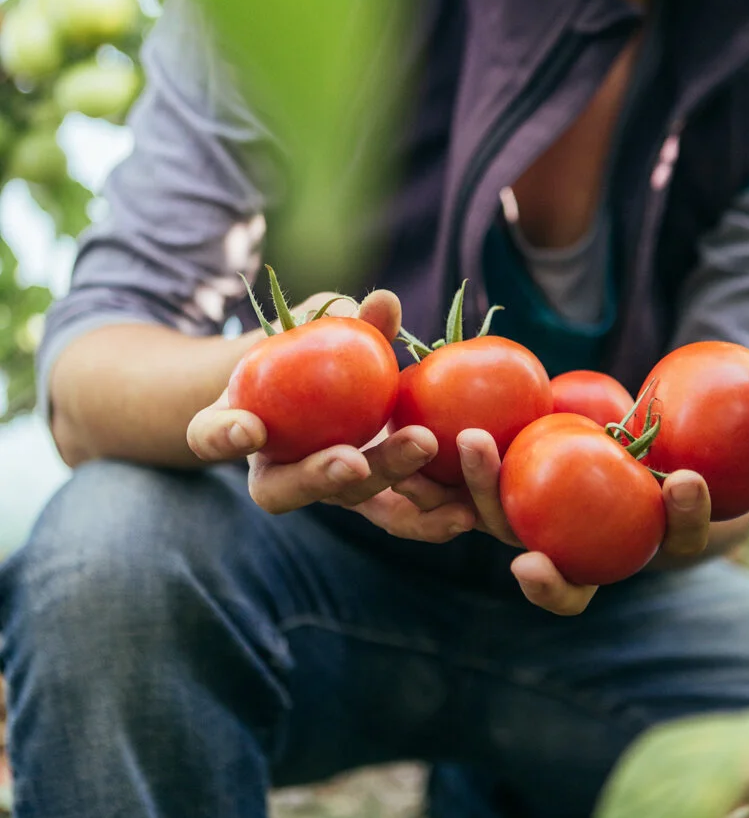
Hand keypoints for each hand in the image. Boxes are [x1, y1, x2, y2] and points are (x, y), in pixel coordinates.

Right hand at [186, 289, 476, 543]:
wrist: (329, 389)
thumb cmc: (306, 344)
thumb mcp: (314, 324)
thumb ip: (340, 318)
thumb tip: (384, 302)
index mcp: (235, 427)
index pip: (212, 435)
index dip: (224, 436)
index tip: (246, 428)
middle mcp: (275, 472)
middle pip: (290, 487)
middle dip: (321, 475)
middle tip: (352, 460)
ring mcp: (326, 489)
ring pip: (351, 502)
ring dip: (389, 487)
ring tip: (422, 457)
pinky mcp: (374, 499)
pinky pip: (399, 514)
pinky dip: (430, 515)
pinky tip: (467, 509)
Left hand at [445, 424, 748, 609]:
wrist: (642, 451)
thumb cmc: (706, 457)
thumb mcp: (739, 455)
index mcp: (657, 544)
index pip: (666, 548)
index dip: (671, 529)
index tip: (682, 485)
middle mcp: (593, 554)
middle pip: (561, 569)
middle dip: (540, 557)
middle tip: (523, 521)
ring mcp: (542, 528)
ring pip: (501, 527)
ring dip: (478, 491)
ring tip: (464, 442)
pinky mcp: (505, 492)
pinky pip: (470, 483)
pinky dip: (446, 469)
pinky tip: (426, 424)